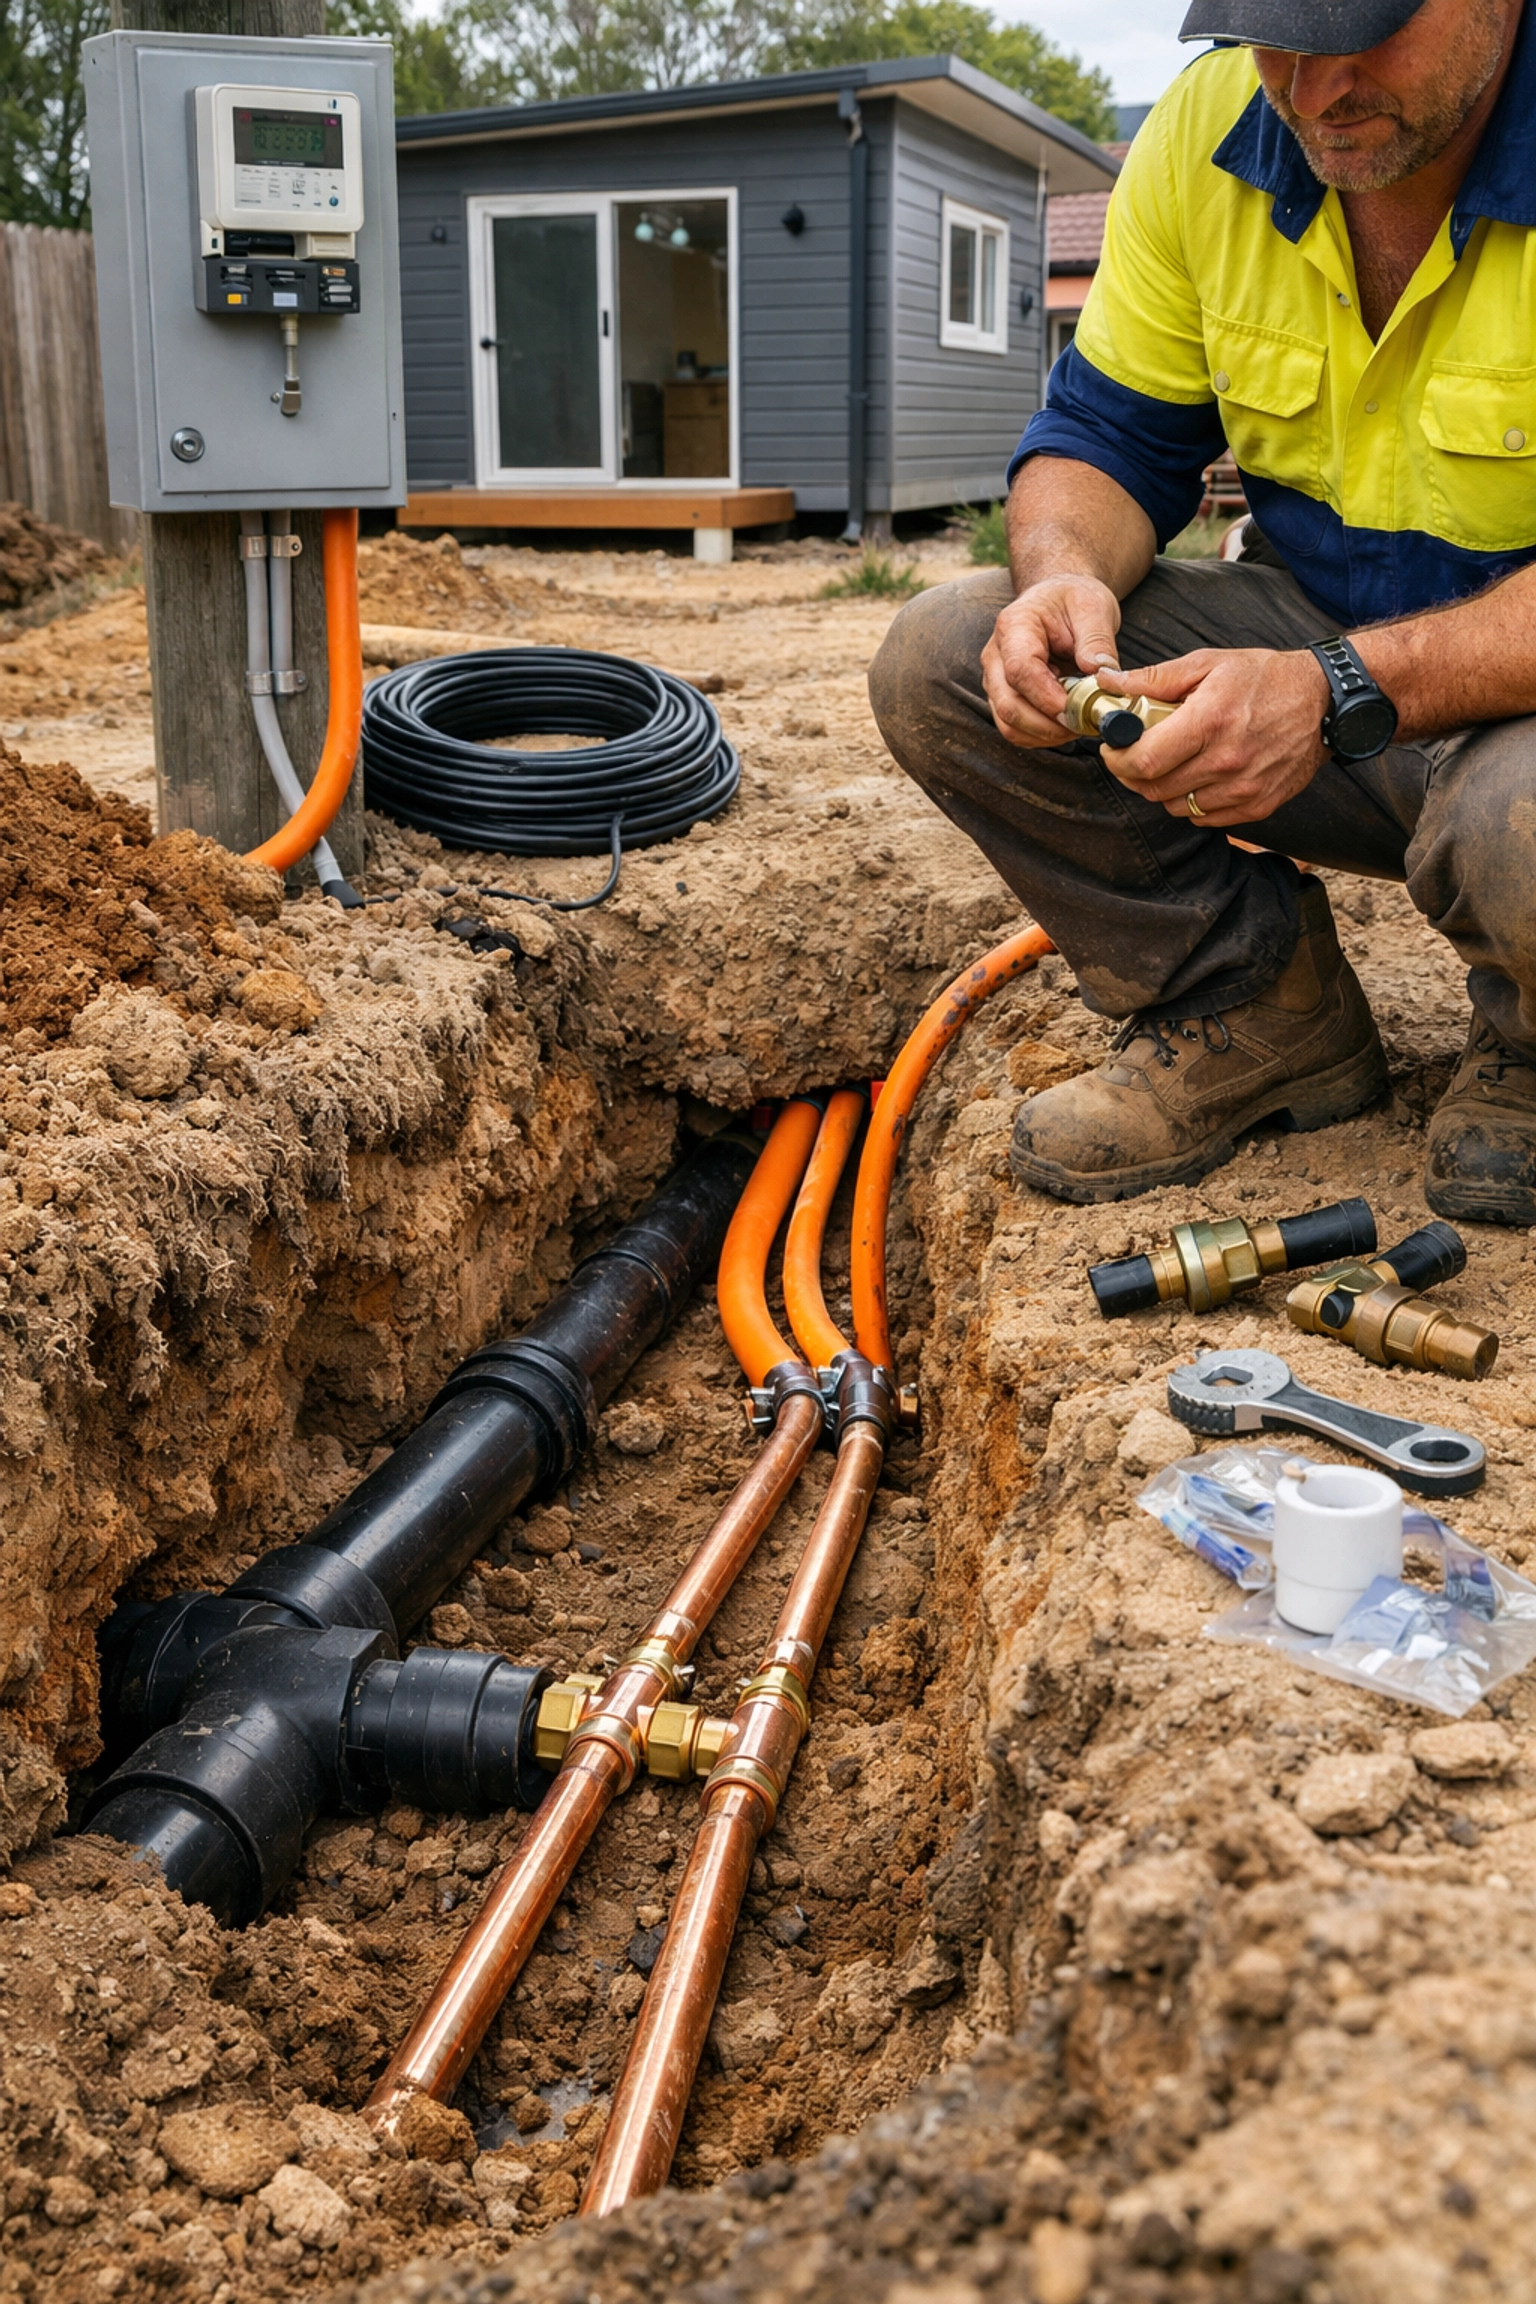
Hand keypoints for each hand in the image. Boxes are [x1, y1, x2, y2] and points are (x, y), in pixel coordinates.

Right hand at [981, 573, 1123, 747]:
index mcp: (1014, 627)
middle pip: (1008, 705)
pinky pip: (1015, 729)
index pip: (1020, 670)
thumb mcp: (1093, 607)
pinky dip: (1042, 736)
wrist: (1058, 601)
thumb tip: (1101, 676)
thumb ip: (1097, 640)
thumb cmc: (1072, 601)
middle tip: (1085, 724)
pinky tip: (1067, 724)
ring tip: (1079, 725)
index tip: (1078, 709)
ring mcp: (995, 680)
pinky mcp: (1004, 697)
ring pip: (1008, 724)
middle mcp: (995, 656)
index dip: (1047, 697)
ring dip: (1046, 735)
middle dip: (1048, 725)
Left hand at [1102, 647, 1331, 824]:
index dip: (1118, 759)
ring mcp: (1245, 788)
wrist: (1323, 700)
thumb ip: (1154, 679)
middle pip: (1154, 788)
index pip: (1144, 760)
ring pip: (1176, 807)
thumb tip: (1109, 684)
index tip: (1114, 748)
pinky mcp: (1258, 806)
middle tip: (1134, 756)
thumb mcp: (1208, 664)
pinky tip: (1198, 777)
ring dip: (1162, 790)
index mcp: (1210, 721)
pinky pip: (1205, 818)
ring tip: (1170, 763)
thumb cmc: (1262, 678)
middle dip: (1134, 774)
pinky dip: (1192, 803)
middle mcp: (1227, 760)